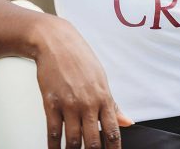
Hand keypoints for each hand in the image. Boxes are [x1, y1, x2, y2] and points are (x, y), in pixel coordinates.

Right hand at [34, 14, 133, 147]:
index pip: (112, 131)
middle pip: (93, 141)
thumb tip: (127, 121)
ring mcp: (69, 104)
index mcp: (103, 96)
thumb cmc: (80, 57)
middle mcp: (88, 102)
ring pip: (73, 141)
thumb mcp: (101, 77)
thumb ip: (113, 103)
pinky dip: (54, 147)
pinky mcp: (51, 103)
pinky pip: (53, 133)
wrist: (56, 41)